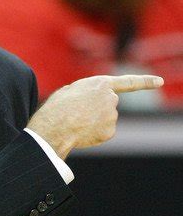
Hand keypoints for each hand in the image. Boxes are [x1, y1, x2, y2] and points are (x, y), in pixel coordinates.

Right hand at [27, 75, 163, 158]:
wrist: (55, 127)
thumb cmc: (57, 107)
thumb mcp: (70, 91)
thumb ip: (87, 92)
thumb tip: (90, 103)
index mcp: (101, 83)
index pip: (129, 82)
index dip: (146, 82)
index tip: (160, 82)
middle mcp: (111, 98)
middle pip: (109, 104)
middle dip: (97, 108)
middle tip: (78, 112)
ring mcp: (112, 116)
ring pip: (105, 119)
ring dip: (93, 121)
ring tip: (76, 122)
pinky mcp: (110, 131)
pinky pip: (103, 132)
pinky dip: (94, 133)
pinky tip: (82, 132)